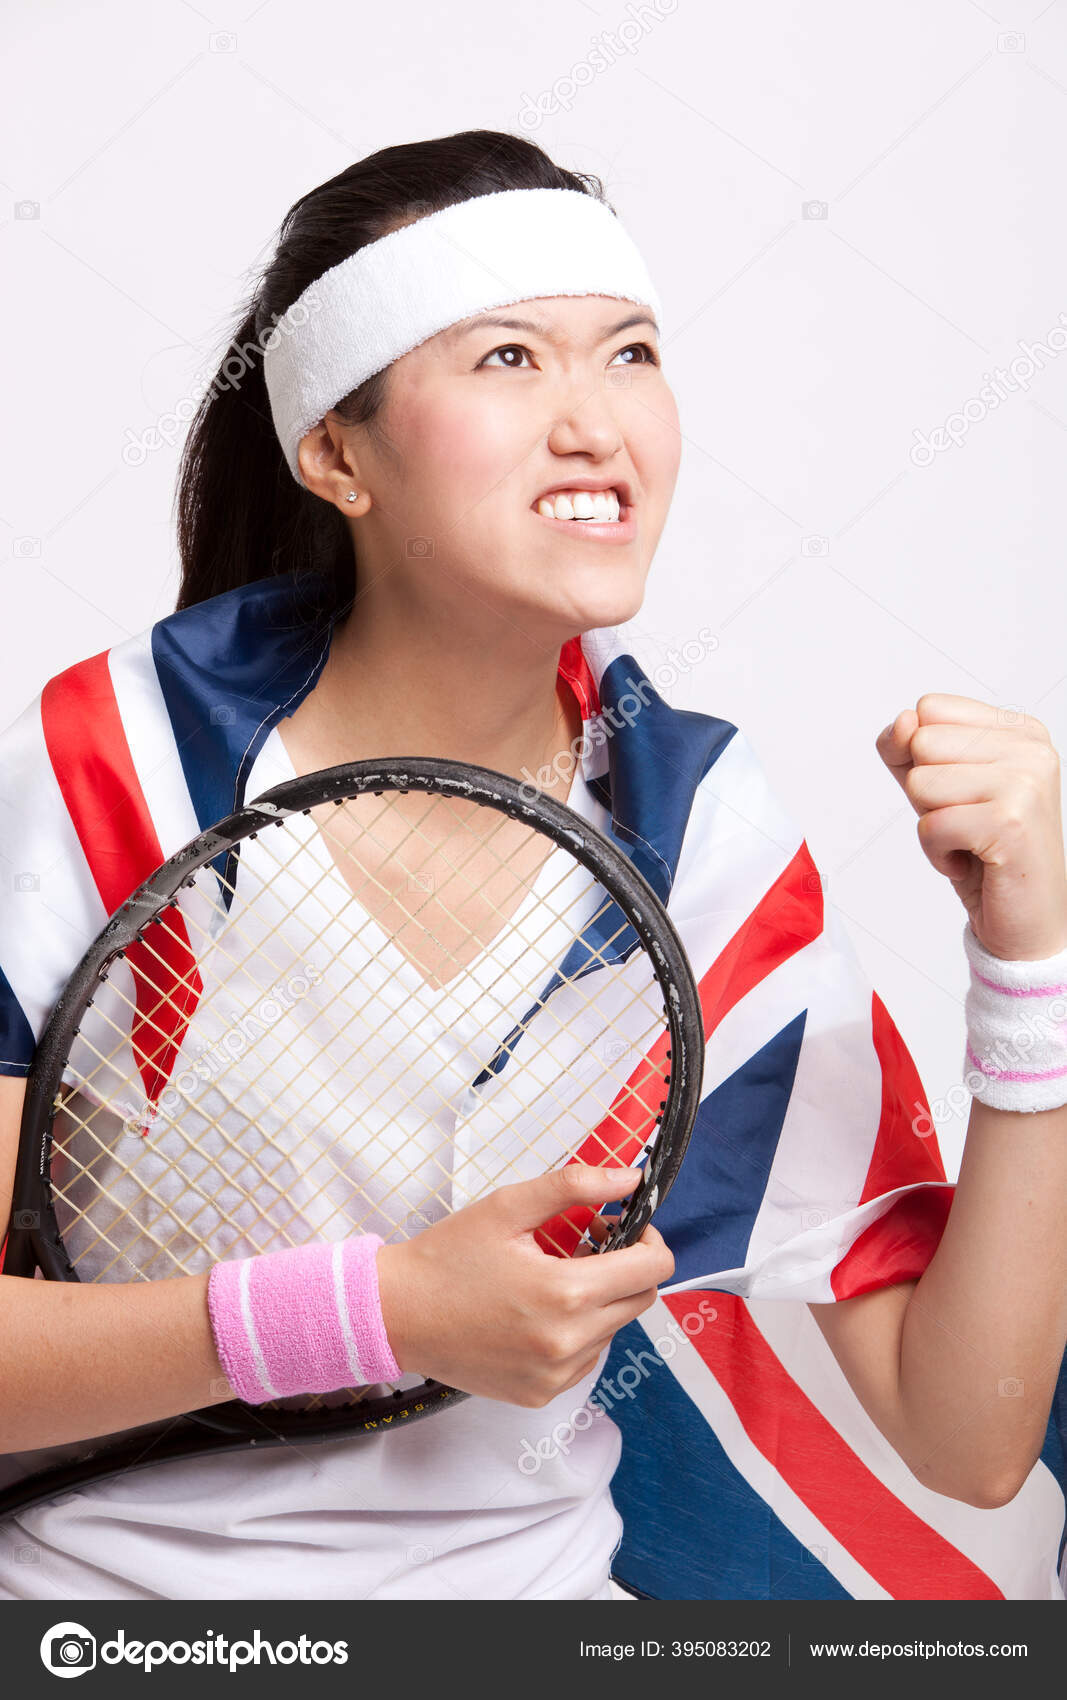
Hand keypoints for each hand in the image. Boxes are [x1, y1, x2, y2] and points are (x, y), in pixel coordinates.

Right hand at [375, 1164, 674, 1407]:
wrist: (394, 1314)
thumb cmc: (446, 1258)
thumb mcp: (507, 1207)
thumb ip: (574, 1186)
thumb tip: (629, 1178)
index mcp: (565, 1293)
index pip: (653, 1269)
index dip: (649, 1239)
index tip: (624, 1226)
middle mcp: (568, 1342)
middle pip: (640, 1300)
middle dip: (626, 1267)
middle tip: (585, 1245)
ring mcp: (556, 1375)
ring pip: (614, 1329)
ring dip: (600, 1300)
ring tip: (553, 1277)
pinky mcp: (541, 1393)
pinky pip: (586, 1357)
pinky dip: (578, 1331)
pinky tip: (537, 1312)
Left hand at [876, 694, 1066, 961]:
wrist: (1026, 920)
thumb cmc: (982, 851)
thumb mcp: (935, 788)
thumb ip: (907, 747)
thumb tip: (900, 722)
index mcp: (1019, 730)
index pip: (928, 709)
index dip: (921, 757)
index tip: (961, 793)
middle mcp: (1030, 748)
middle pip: (922, 743)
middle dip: (927, 793)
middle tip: (968, 822)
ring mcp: (1025, 782)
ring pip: (921, 783)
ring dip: (932, 825)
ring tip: (971, 842)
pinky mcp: (1010, 821)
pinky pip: (930, 825)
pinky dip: (938, 854)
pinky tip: (972, 862)